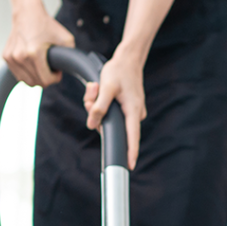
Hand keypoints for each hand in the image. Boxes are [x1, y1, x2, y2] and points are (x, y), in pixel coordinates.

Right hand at [3, 0, 75, 86]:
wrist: (27, 13)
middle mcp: (19, 56)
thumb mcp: (66, 39)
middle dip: (46, 79)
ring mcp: (10, 57)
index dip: (55, 78)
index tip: (57, 72)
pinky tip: (32, 64)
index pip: (45, 80)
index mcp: (33, 53)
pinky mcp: (6, 56)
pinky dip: (26, 73)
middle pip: (35, 82)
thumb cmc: (45, 24)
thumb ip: (71, 56)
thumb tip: (71, 69)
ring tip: (42, 66)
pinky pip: (18, 74)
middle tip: (50, 69)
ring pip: (26, 81)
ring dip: (36, 77)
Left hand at [84, 47, 146, 169]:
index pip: (132, 136)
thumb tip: (91, 125)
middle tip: (92, 94)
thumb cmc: (118, 71)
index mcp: (133, 110)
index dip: (130, 152)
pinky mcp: (126, 108)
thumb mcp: (105, 88)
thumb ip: (99, 107)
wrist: (128, 59)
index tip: (130, 166)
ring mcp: (131, 112)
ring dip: (97, 107)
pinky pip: (110, 112)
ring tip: (96, 88)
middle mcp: (135, 114)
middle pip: (112, 126)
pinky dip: (101, 104)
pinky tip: (99, 90)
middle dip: (97, 114)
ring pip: (108, 118)